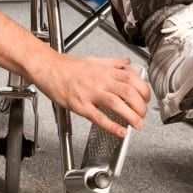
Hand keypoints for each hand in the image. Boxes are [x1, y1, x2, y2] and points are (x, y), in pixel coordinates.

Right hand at [33, 53, 150, 136]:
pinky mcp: (79, 105)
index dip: (144, 90)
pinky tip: (120, 132)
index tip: (146, 98)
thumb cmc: (67, 66)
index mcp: (105, 71)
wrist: (47, 67)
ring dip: (131, 116)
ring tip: (138, 125)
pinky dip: (111, 126)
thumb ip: (113, 63)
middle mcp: (100, 81)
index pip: (133, 78)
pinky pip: (98, 117)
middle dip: (140, 105)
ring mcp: (90, 93)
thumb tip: (127, 63)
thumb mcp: (94, 60)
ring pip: (117, 103)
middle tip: (143, 114)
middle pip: (129, 91)